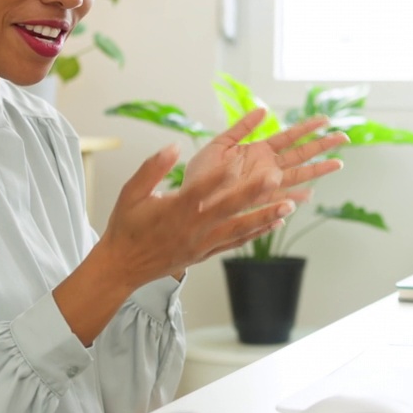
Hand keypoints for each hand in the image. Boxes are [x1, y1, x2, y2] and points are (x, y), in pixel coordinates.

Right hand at [57, 111, 347, 344]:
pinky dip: (256, 232)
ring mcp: (202, 244)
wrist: (122, 267)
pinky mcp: (206, 254)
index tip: (238, 160)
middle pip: (228, 209)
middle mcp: (192, 228)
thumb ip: (152, 168)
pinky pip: (235, 242)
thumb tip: (172, 146)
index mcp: (174, 210)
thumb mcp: (131, 192)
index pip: (199, 190)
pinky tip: (275, 222)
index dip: (219, 176)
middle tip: (277, 177)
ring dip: (265, 216)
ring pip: (239, 229)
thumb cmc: (125, 225)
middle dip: (254, 193)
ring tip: (290, 205)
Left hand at [184, 108, 349, 215]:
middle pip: (301, 154)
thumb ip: (242, 127)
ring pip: (297, 175)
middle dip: (322, 146)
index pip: (288, 137)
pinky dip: (293, 198)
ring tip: (339, 162)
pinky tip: (309, 196)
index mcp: (258, 151)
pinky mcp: (258, 201)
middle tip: (344, 138)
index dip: (307, 128)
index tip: (325, 120)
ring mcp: (265, 185)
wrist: (187, 198)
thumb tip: (265, 109)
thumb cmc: (200, 173)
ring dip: (318, 169)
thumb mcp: (220, 144)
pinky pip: (280, 199)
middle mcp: (266, 167)